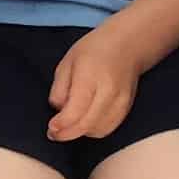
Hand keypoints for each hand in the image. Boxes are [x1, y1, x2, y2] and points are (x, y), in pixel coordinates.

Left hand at [48, 22, 143, 141]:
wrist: (128, 45)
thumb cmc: (95, 49)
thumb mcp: (68, 62)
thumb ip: (59, 88)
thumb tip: (58, 110)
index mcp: (90, 76)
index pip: (76, 110)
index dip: (62, 124)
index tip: (51, 128)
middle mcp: (109, 92)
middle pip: (87, 124)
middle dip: (67, 134)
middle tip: (54, 133)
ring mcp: (121, 102)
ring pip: (98, 130)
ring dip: (80, 132)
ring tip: (69, 125)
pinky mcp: (127, 108)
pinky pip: (109, 128)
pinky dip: (94, 130)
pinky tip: (84, 123)